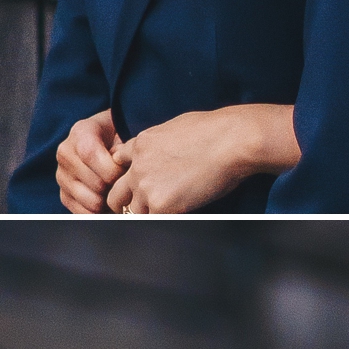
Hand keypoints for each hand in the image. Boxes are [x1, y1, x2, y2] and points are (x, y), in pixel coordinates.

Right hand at [56, 109, 120, 213]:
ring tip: (117, 192)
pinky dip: (100, 213)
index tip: (125, 172)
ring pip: (90, 200)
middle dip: (115, 187)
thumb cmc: (122, 139)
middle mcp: (66, 152)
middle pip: (94, 182)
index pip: (89, 154)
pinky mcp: (64, 194)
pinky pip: (83, 212)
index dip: (111, 169)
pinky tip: (109, 202)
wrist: (109, 142)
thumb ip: (125, 149)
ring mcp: (62, 175)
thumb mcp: (125, 133)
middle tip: (126, 184)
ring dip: (109, 201)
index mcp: (81, 132)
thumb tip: (128, 168)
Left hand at [105, 102, 298, 213]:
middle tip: (147, 209)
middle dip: (128, 203)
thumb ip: (161, 142)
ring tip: (166, 215)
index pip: (118, 165)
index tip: (143, 185)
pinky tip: (179, 217)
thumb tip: (168, 150)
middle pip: (116, 194)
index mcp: (141, 144)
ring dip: (147, 215)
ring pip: (131, 212)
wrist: (232, 139)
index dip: (130, 178)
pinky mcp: (161, 204)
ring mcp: (146, 185)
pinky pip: (152, 221)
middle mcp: (137, 165)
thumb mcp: (177, 127)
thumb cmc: (216, 129)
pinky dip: (163, 221)